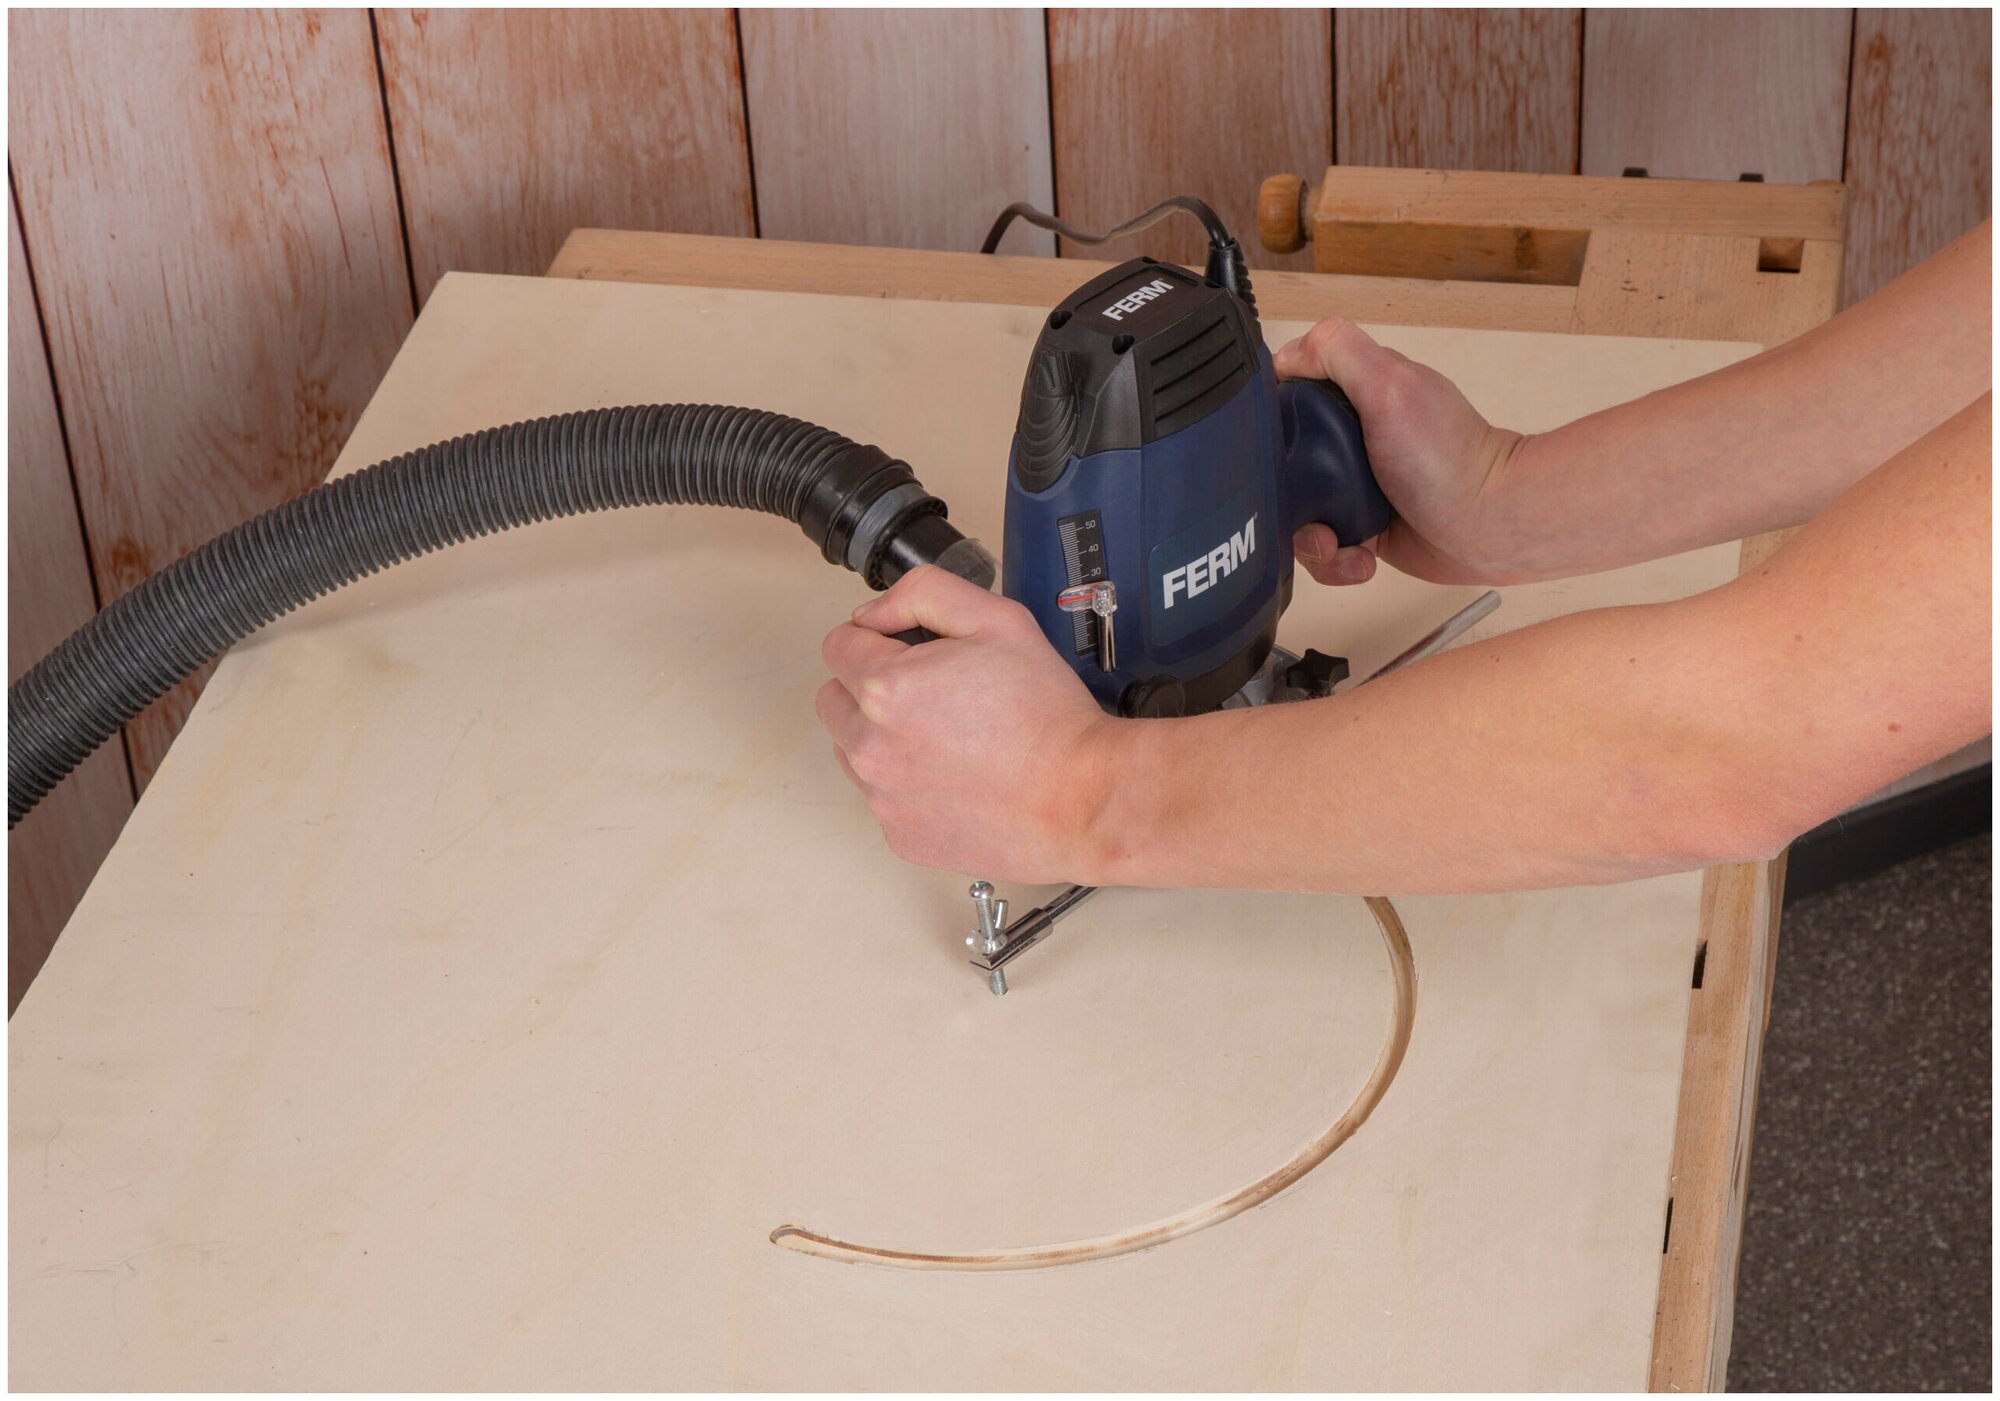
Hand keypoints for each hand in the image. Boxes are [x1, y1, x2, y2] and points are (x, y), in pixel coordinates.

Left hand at [816, 566, 1114, 882]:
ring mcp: (883, 798)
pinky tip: (956, 777)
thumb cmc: (1048, 716)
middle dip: (869, 687)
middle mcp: (871, 748)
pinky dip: (908, 785)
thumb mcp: (997, 619)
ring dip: (883, 737)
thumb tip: (873, 613)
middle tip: (930, 692)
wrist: (1083, 799)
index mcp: (885, 688)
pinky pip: (883, 799)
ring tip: (947, 737)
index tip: (907, 650)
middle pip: (834, 701)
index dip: (875, 638)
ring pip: (853, 752)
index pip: (838, 646)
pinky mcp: (901, 836)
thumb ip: (923, 594)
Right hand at [1274, 317, 1526, 585]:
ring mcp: (1357, 487)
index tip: (1268, 448)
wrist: (1491, 525)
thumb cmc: (1448, 459)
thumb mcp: (1390, 385)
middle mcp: (1352, 439)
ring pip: (1298, 515)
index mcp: (1355, 395)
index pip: (1290, 397)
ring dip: (1308, 540)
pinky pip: (1325, 551)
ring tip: (1335, 546)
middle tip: (1302, 512)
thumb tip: (1286, 355)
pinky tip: (1361, 559)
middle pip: (1284, 464)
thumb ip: (1338, 354)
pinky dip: (1336, 562)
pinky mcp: (1364, 530)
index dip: (1270, 421)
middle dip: (1283, 497)